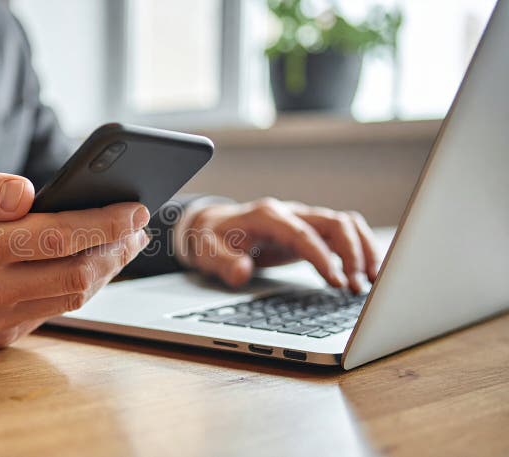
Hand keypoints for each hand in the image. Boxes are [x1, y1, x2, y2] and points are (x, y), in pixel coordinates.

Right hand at [0, 171, 149, 347]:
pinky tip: (91, 264)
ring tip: (124, 243)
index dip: (104, 223)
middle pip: (75, 274)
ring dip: (106, 270)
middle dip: (117, 249)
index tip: (134, 209)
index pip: (57, 237)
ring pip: (72, 297)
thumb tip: (29, 192)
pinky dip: (80, 286)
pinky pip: (54, 310)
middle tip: (138, 227)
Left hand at [184, 198, 380, 292]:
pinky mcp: (311, 231)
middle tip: (358, 287)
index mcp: (268, 216)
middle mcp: (291, 213)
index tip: (337, 281)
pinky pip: (344, 233)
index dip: (322, 257)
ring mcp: (304, 220)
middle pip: (334, 223)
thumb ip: (223, 262)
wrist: (215, 226)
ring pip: (346, 224)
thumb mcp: (208, 251)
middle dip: (352, 253)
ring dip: (363, 250)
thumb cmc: (213, 239)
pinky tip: (367, 274)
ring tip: (372, 282)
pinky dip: (360, 250)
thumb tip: (241, 271)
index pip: (303, 234)